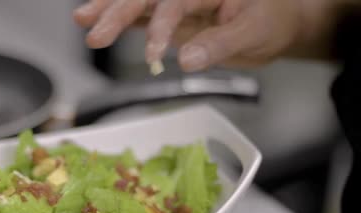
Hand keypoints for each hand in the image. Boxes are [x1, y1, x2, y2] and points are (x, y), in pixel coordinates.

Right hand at [73, 0, 303, 70]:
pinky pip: (143, 15)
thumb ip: (220, 44)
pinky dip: (123, 21)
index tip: (154, 54)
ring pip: (138, 1)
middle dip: (117, 12)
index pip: (176, 1)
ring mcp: (178, 1)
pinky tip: (99, 22)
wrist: (278, 22)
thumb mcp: (254, 32)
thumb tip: (186, 60)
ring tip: (83, 20)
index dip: (161, 26)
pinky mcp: (173, 16)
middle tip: (94, 34)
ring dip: (109, 10)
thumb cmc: (272, 20)